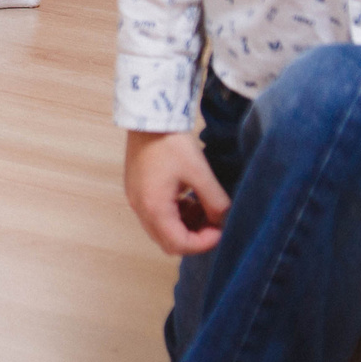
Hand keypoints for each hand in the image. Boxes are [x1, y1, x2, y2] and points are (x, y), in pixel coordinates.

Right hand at [124, 130, 228, 254]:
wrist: (148, 117)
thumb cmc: (172, 144)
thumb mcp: (200, 174)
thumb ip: (216, 202)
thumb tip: (224, 220)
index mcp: (154, 207)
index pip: (179, 244)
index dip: (204, 243)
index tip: (221, 229)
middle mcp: (140, 208)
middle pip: (168, 242)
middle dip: (194, 238)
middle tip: (213, 223)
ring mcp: (136, 199)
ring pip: (161, 230)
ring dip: (184, 227)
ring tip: (203, 209)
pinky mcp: (136, 190)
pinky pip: (155, 215)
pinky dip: (174, 216)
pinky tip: (188, 199)